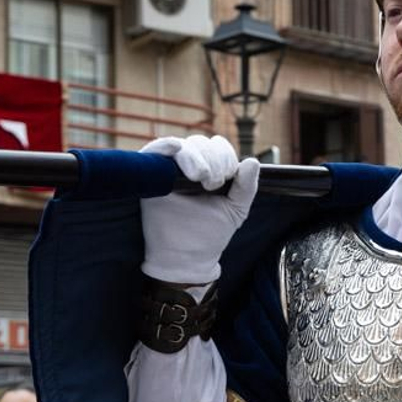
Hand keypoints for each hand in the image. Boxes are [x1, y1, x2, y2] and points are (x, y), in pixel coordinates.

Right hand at [140, 136, 258, 284]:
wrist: (186, 258)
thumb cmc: (209, 234)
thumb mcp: (235, 210)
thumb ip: (246, 187)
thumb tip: (252, 161)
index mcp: (208, 169)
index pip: (217, 146)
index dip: (225, 156)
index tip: (227, 178)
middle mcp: (186, 166)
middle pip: (200, 143)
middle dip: (212, 160)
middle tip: (212, 184)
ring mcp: (166, 170)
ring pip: (182, 145)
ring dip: (195, 158)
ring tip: (200, 179)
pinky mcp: (148, 176)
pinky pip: (153, 150)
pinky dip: (164, 145)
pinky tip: (177, 148)